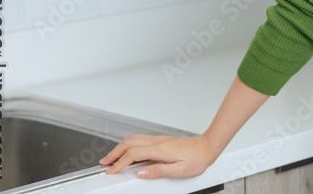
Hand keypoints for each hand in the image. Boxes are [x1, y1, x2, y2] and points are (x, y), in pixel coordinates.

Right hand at [99, 133, 217, 178]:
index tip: (112, 171)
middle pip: (130, 143)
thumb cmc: (197, 159)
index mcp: (160, 149)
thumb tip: (141, 173)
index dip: (120, 163)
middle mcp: (158, 142)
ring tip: (112, 158)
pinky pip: (141, 140)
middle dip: (114, 153)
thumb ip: (158, 171)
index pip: (133, 155)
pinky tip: (128, 152)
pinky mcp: (162, 140)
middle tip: (105, 163)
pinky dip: (129, 145)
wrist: (207, 147)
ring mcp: (159, 139)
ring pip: (134, 139)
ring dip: (120, 148)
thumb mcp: (179, 170)